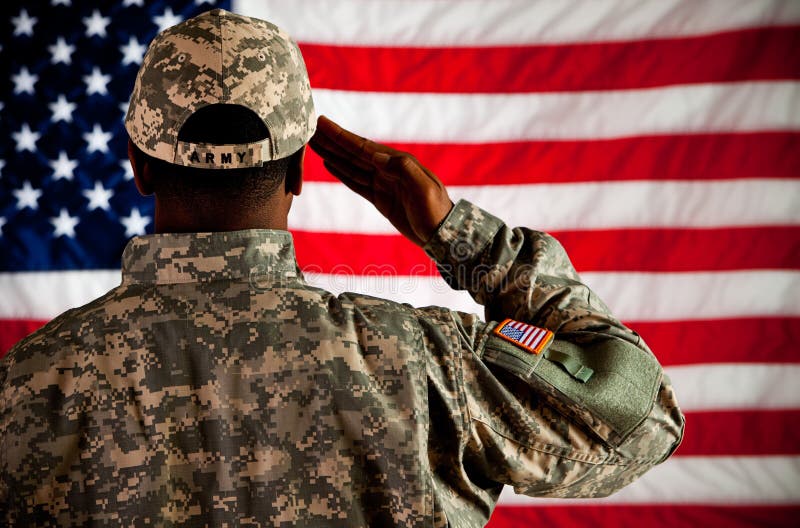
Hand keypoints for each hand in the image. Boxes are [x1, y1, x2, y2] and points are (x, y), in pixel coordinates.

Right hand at [309, 115, 452, 246]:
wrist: (441, 234)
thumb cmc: (435, 210)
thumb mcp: (424, 188)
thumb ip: (403, 169)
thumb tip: (376, 155)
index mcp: (397, 162)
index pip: (362, 147)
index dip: (341, 136)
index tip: (322, 123)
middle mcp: (387, 169)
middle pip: (353, 152)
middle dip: (332, 141)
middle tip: (309, 128)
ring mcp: (382, 183)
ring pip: (351, 165)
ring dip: (332, 154)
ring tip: (314, 143)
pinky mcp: (380, 198)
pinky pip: (356, 182)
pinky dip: (341, 172)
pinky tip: (329, 163)